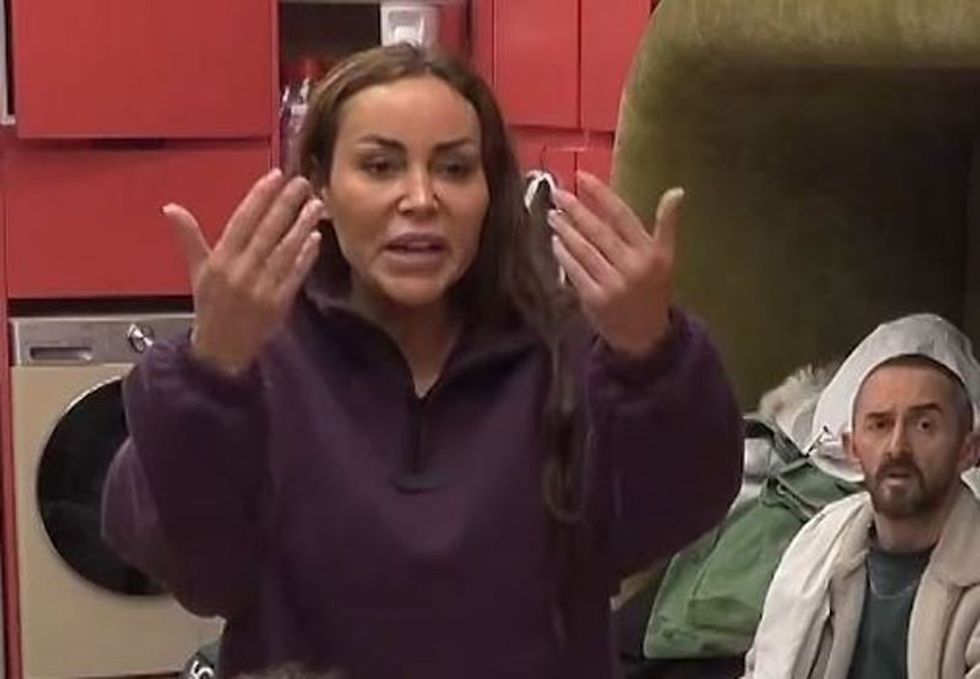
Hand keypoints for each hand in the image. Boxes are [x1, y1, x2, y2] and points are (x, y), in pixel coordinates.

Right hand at [165, 169, 322, 376]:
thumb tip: (170, 207)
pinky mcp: (279, 304)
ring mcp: (262, 289)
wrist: (221, 350)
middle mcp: (240, 272)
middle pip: (267, 232)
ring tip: (316, 204)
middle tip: (302, 182)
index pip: (242, 222)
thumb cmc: (210, 306)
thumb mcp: (197, 271)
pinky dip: (306, 256)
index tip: (275, 176)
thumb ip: (189, 237)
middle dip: (286, 205)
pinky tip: (315, 237)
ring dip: (302, 226)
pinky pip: (295, 275)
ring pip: (285, 251)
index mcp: (220, 261)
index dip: (259, 198)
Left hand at [549, 172, 682, 357]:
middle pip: (599, 231)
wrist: (646, 337)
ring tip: (553, 215)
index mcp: (651, 253)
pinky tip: (555, 242)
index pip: (622, 216)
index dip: (601, 195)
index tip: (582, 176)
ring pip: (584, 250)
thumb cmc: (654, 291)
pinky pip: (575, 272)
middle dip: (576, 210)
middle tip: (558, 193)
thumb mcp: (667, 258)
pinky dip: (564, 255)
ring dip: (565, 230)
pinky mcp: (595, 301)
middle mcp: (632, 267)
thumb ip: (667, 224)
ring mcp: (612, 285)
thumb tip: (676, 191)